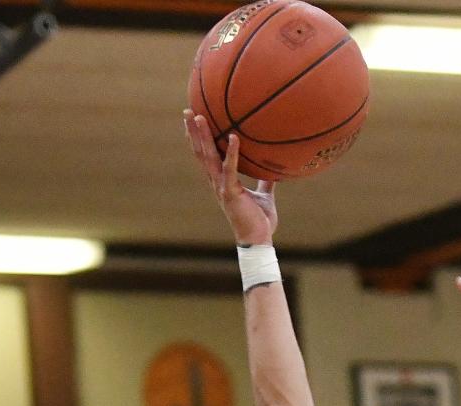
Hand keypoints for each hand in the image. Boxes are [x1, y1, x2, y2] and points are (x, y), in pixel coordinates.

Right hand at [184, 110, 276, 244]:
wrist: (259, 241)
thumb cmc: (260, 221)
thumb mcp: (264, 196)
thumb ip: (264, 182)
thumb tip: (273, 169)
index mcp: (222, 182)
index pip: (206, 157)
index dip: (199, 139)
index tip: (195, 120)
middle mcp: (217, 183)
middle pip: (201, 153)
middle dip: (193, 132)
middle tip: (188, 110)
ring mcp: (222, 188)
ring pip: (208, 158)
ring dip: (202, 136)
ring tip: (198, 116)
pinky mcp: (231, 193)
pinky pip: (230, 169)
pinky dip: (232, 152)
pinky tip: (234, 136)